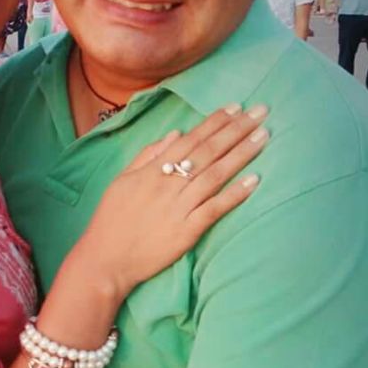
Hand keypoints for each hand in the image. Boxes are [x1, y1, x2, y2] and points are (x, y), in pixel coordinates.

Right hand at [77, 104, 268, 299]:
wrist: (105, 259)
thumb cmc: (111, 220)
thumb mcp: (122, 180)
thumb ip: (147, 155)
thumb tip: (176, 133)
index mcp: (151, 170)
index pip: (189, 139)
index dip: (214, 122)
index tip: (236, 107)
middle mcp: (167, 184)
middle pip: (207, 152)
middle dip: (235, 130)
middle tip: (261, 112)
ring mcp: (178, 208)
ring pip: (215, 175)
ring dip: (241, 154)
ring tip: (263, 137)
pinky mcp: (186, 232)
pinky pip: (214, 209)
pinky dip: (235, 194)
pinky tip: (254, 180)